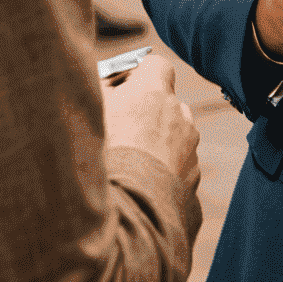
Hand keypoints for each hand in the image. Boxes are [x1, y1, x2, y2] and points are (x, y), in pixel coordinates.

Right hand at [100, 52, 200, 192]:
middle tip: (118, 132)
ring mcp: (189, 146)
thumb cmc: (99, 159)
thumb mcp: (89, 115)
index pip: (156, 66)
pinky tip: (139, 187)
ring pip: (174, 135)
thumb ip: (100, 91)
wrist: (126, 215)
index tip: (120, 91)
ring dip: (156, 143)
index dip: (138, 76)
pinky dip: (163, 171)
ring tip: (127, 165)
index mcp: (153, 92)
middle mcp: (178, 114)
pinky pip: (178, 165)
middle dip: (145, 113)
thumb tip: (106, 84)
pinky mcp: (193, 177)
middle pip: (165, 102)